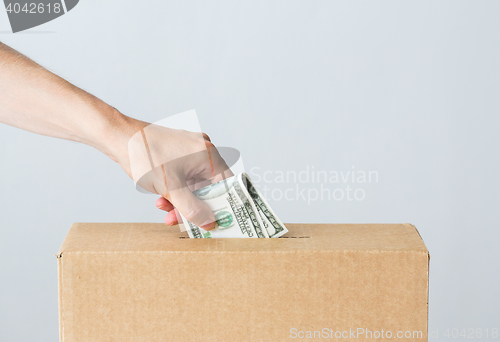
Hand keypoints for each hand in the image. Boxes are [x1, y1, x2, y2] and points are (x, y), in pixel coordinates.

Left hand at [112, 118, 232, 229]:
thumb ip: (191, 208)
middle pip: (209, 187)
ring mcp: (190, 152)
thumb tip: (209, 222)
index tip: (218, 222)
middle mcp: (203, 151)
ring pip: (194, 185)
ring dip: (182, 201)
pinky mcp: (178, 155)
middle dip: (194, 207)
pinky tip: (161, 199)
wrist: (118, 137)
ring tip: (166, 210)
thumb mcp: (170, 187)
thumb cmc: (144, 154)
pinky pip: (184, 179)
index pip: (227, 185)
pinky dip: (175, 191)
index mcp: (208, 155)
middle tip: (185, 222)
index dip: (224, 205)